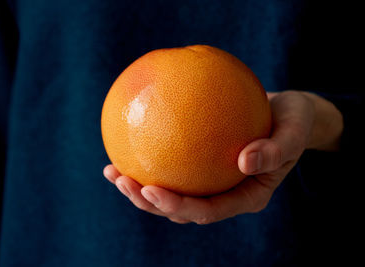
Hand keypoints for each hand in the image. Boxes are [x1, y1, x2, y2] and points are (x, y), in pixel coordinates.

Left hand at [103, 90, 342, 223]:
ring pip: (171, 191)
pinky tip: (127, 145)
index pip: (207, 211)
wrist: (286, 113)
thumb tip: (245, 160)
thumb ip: (277, 149)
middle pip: (181, 209)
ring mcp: (210, 181)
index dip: (178, 207)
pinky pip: (172, 164)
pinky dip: (150, 159)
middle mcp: (224, 194)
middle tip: (122, 182)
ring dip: (140, 187)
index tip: (151, 190)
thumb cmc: (294, 122)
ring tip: (112, 171)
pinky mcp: (200, 164)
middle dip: (148, 202)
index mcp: (245, 196)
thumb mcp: (295, 132)